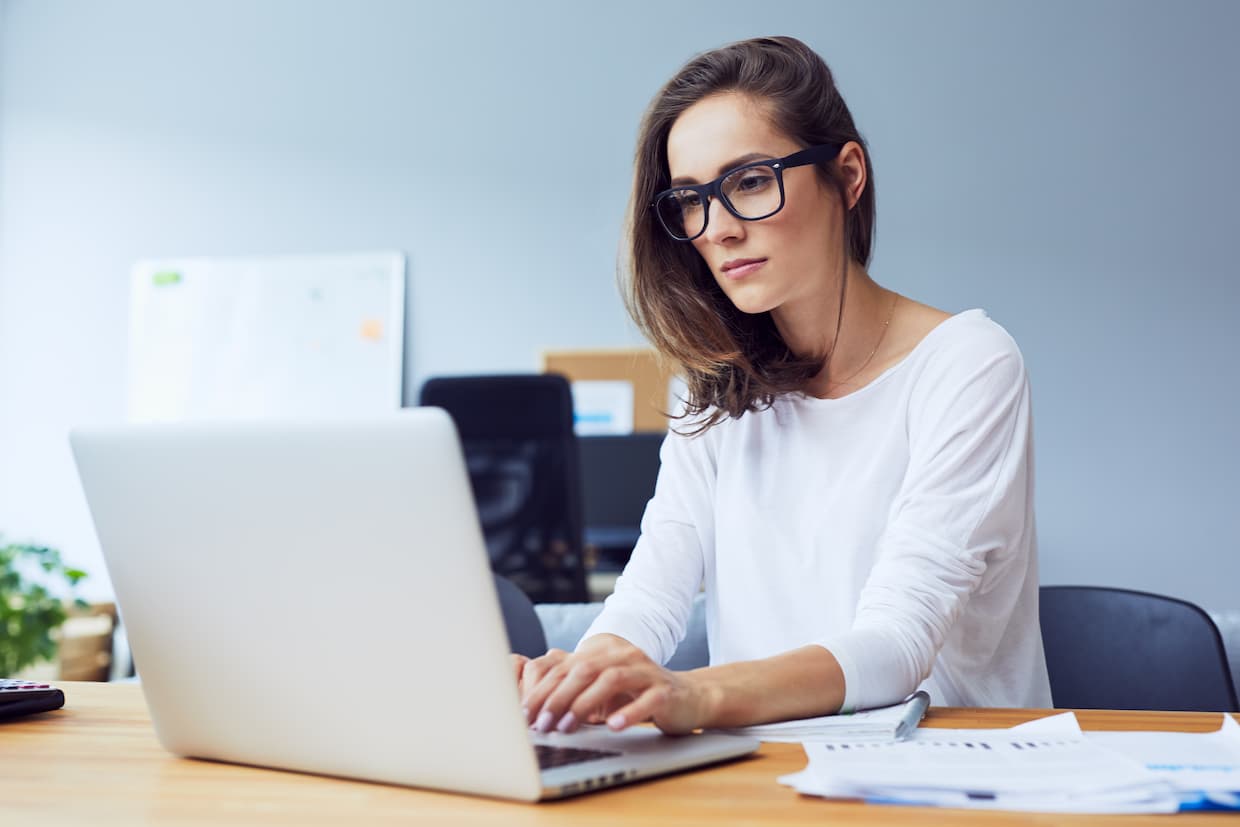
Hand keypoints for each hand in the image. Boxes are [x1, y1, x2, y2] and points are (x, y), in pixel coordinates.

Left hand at [518, 634, 713, 735]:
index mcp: (604, 655)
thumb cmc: (639, 697)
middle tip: (541, 723)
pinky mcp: (666, 691)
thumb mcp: (604, 691)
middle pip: (584, 670)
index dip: (542, 691)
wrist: (689, 697)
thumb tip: (536, 714)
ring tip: (568, 726)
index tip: (525, 715)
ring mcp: (646, 672)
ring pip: (612, 679)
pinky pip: (647, 699)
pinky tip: (613, 726)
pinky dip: (628, 712)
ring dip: (585, 704)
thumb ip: (575, 694)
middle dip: (557, 698)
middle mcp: (623, 657)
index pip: (566, 668)